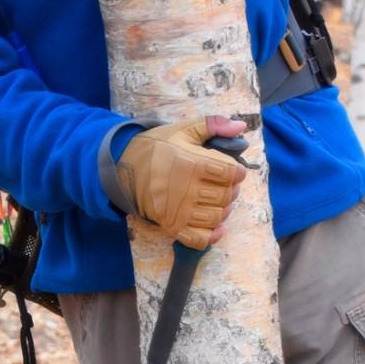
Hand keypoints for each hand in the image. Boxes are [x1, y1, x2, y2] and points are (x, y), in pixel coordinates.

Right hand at [116, 114, 247, 248]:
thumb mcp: (183, 130)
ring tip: (216, 199)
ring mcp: (179, 211)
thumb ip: (213, 124)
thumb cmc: (157, 148)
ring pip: (217, 216)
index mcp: (192, 163)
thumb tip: (240, 126)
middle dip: (231, 189)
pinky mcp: (172, 226)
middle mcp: (187, 189)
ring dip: (224, 208)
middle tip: (222, 183)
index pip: (231, 173)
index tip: (231, 169)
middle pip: (227, 195)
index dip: (237, 171)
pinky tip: (217, 225)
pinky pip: (200, 239)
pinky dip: (213, 235)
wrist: (124, 168)